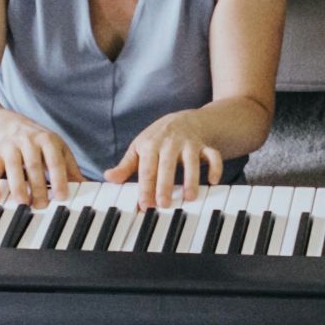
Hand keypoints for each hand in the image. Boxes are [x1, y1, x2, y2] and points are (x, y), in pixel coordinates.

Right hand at [0, 122, 81, 206]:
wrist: (11, 125)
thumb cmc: (40, 144)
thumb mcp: (58, 150)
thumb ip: (70, 169)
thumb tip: (87, 187)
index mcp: (48, 140)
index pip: (55, 160)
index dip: (58, 178)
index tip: (62, 196)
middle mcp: (28, 140)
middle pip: (33, 165)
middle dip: (38, 186)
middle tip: (42, 205)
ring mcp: (10, 145)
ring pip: (13, 166)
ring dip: (17, 185)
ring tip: (22, 202)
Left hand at [103, 113, 224, 208]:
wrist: (185, 119)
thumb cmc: (158, 138)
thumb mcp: (139, 148)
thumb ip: (126, 166)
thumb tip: (109, 178)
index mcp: (150, 144)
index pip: (146, 169)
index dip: (145, 187)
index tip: (144, 205)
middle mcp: (169, 143)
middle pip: (167, 165)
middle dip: (165, 185)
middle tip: (164, 204)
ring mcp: (188, 143)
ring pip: (191, 160)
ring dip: (191, 179)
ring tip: (190, 198)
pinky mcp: (205, 145)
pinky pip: (212, 155)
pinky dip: (215, 167)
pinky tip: (213, 181)